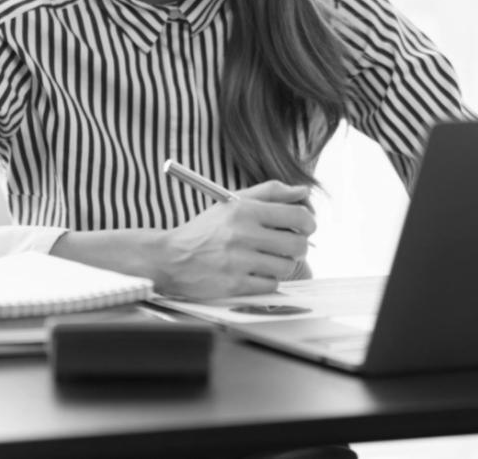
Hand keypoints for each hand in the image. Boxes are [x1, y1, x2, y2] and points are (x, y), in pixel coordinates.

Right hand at [157, 180, 314, 298]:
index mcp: (244, 210)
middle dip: (298, 246)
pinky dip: (267, 281)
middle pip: (297, 244)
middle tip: (288, 246)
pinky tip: (254, 273)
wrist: (169, 258)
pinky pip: (270, 285)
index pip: (297, 216)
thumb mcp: (232, 202)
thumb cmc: (205, 229)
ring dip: (281, 265)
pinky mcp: (234, 285)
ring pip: (285, 266)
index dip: (308, 223)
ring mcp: (238, 261)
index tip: (305, 227)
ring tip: (266, 260)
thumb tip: (304, 191)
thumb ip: (270, 192)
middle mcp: (242, 234)